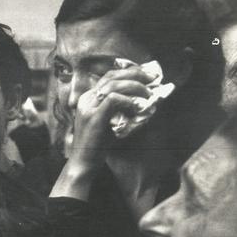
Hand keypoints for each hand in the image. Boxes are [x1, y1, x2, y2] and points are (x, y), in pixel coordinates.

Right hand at [62, 63, 155, 178]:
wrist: (83, 163)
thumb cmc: (98, 145)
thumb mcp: (110, 121)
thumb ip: (120, 108)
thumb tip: (144, 99)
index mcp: (88, 98)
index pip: (109, 76)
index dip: (129, 72)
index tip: (146, 76)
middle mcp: (86, 99)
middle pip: (112, 76)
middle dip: (135, 74)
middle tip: (152, 79)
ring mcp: (88, 107)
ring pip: (113, 85)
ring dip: (135, 87)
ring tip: (147, 95)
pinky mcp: (93, 117)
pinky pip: (113, 100)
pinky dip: (128, 101)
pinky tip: (135, 108)